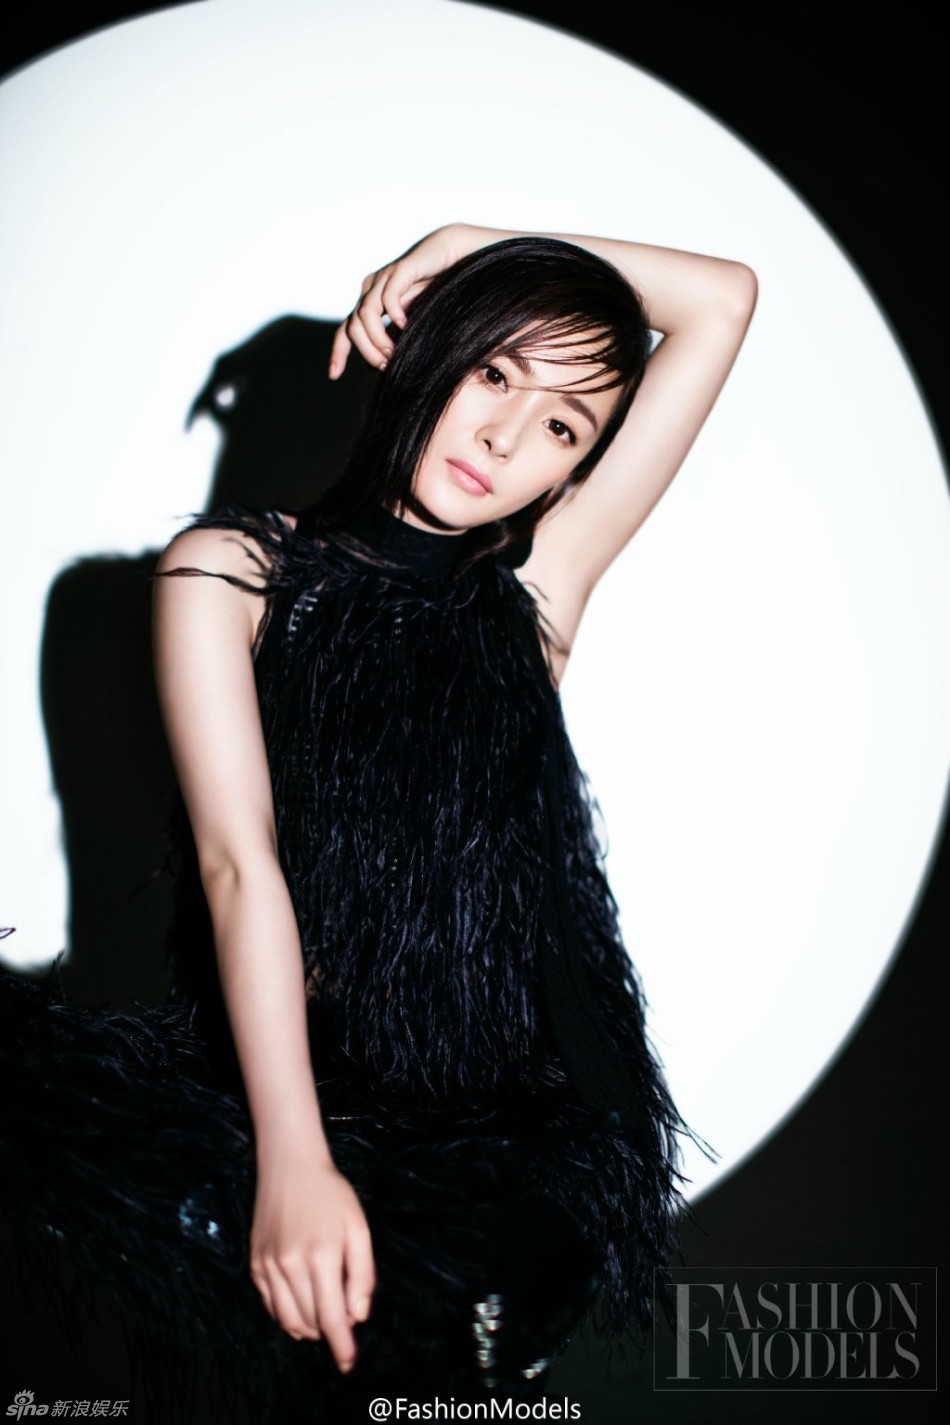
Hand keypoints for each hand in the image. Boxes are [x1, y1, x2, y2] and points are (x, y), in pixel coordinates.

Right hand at [249, 1147, 375, 1374]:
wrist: (290, 1167)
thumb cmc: (331, 1194)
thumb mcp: (358, 1227)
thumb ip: (362, 1274)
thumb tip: (358, 1316)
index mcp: (321, 1256)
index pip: (332, 1317)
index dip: (342, 1346)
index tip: (349, 1364)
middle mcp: (290, 1265)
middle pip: (311, 1322)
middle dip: (329, 1331)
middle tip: (343, 1317)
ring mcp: (268, 1266)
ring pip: (288, 1320)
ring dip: (308, 1327)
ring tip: (324, 1314)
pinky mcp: (255, 1264)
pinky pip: (271, 1306)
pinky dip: (287, 1315)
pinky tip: (301, 1304)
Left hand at [328, 223, 483, 379]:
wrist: (451, 256)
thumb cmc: (433, 291)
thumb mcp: (409, 321)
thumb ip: (394, 338)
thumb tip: (382, 367)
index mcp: (369, 302)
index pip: (346, 330)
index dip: (338, 352)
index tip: (333, 375)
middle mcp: (371, 290)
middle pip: (353, 327)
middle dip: (366, 351)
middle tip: (385, 367)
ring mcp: (383, 278)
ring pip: (366, 314)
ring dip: (377, 339)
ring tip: (393, 354)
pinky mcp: (400, 270)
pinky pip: (388, 297)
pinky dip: (394, 315)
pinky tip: (406, 325)